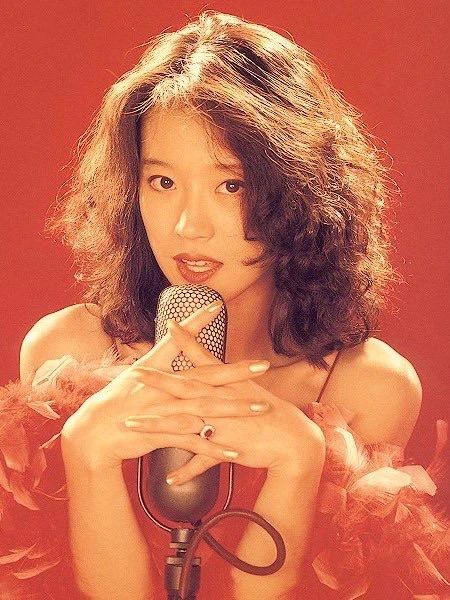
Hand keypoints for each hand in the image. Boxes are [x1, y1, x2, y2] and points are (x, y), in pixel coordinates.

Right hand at [60, 301, 268, 470]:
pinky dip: (215, 448)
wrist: (94, 431)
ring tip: (261, 408)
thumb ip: (160, 355)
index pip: (180, 342)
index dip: (196, 322)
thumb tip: (173, 333)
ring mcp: (165, 410)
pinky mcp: (163, 435)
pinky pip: (194, 442)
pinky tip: (236, 451)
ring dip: (236, 409)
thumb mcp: (137, 373)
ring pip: (207, 408)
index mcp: (157, 369)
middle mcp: (164, 387)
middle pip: (206, 377)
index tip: (216, 306)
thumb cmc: (118, 400)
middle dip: (236, 372)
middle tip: (262, 366)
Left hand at [123, 318, 325, 484]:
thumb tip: (195, 346)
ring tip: (130, 427)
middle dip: (157, 385)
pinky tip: (169, 480)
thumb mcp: (240, 384)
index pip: (194, 367)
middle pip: (183, 392)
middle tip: (132, 377)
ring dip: (156, 426)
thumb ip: (212, 365)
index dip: (172, 357)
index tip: (147, 351)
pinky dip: (187, 471)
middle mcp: (219, 402)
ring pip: (184, 425)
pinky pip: (203, 461)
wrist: (290, 437)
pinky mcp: (227, 449)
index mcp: (222, 386)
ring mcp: (221, 426)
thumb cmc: (264, 407)